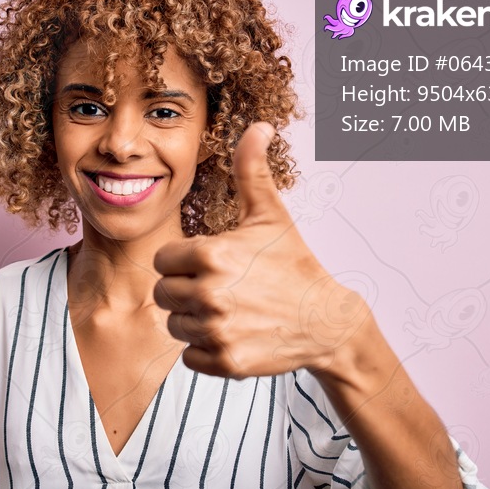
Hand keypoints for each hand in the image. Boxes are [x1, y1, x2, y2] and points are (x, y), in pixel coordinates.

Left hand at [153, 122, 372, 378]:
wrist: (327, 320)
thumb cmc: (293, 264)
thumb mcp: (270, 215)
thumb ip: (252, 171)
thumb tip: (259, 126)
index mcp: (211, 254)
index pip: (163, 261)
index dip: (182, 262)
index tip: (208, 265)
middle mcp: (209, 293)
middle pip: (163, 294)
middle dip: (184, 291)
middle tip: (218, 289)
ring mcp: (217, 330)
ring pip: (174, 326)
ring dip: (194, 321)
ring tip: (227, 311)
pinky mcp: (225, 361)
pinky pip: (189, 356)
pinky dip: (205, 350)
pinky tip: (232, 334)